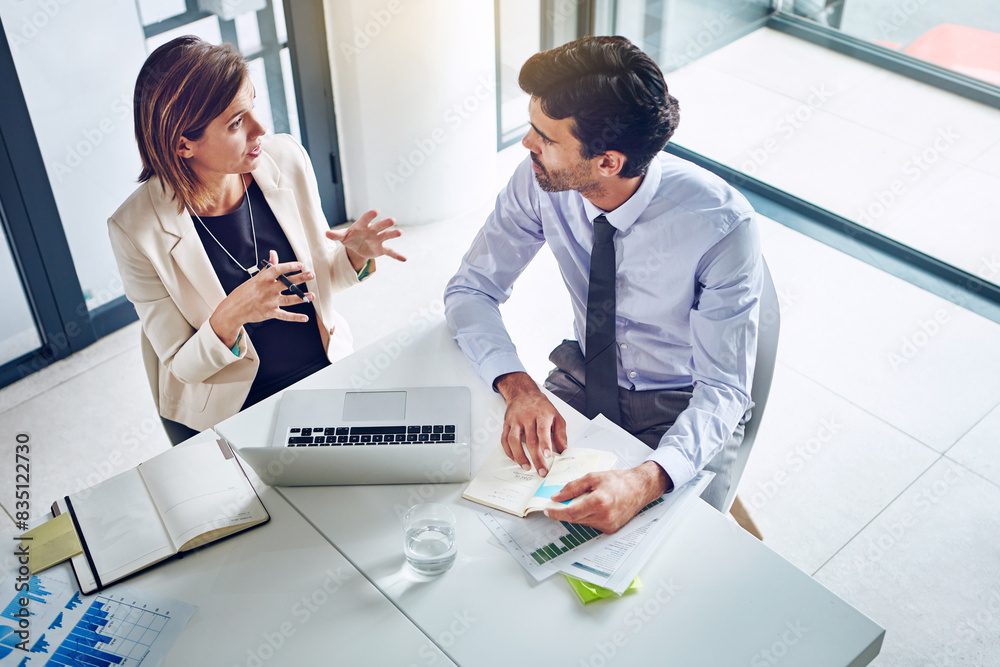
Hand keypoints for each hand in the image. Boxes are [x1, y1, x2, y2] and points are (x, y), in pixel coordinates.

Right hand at [210, 250, 314, 346]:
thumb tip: (273, 253)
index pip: (278, 270)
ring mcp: (270, 302)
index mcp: (264, 279)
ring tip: (312, 296)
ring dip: (301, 297)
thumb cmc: (245, 292)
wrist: (234, 309)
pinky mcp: (270, 313)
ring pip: (289, 299)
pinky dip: (295, 317)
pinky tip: (305, 318)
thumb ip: (268, 267)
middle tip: (311, 275)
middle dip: (300, 278)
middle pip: (287, 283)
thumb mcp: (256, 277)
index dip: (289, 266)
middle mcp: (268, 290)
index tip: (300, 265)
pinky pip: (285, 316)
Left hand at [326, 209, 405, 269]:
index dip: (370, 216)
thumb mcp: (342, 236)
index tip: (375, 212)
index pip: (365, 219)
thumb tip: (326, 233)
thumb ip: (336, 235)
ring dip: (393, 234)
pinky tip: (404, 259)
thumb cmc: (350, 237)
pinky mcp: (381, 249)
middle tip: (392, 220)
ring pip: (386, 236)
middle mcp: (372, 230)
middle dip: (385, 223)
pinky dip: (397, 255)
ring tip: (400, 232)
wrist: (357, 245)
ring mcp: (378, 239)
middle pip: (379, 226)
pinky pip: (390, 252)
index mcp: (362, 225)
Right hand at [495, 372, 566, 476]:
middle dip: (536, 458)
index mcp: (541, 415)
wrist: (523, 393)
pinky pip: (504, 439)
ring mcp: (515, 421)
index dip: (545, 444)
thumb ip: (561, 433)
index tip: (547, 456)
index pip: (542, 430)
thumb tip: (564, 450)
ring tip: (526, 467)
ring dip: (520, 456)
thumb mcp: (556, 416)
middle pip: (530, 440)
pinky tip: (514, 458)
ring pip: (514, 440)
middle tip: (541, 471)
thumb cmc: (541, 406)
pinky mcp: (506, 424)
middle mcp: (527, 417)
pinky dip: (508, 451)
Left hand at [544, 462, 670, 533]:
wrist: (639, 488)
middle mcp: (604, 517)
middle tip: (559, 502)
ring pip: (582, 522)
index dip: (556, 513)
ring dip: (576, 513)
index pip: (571, 513)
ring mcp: (608, 525)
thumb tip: (556, 497)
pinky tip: (592, 506)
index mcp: (599, 502)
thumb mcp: (592, 477)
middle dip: (564, 511)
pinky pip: (591, 524)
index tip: (547, 510)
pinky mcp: (610, 530)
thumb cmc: (618, 481)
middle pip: (574, 519)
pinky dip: (586, 516)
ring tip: (583, 500)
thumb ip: (572, 487)